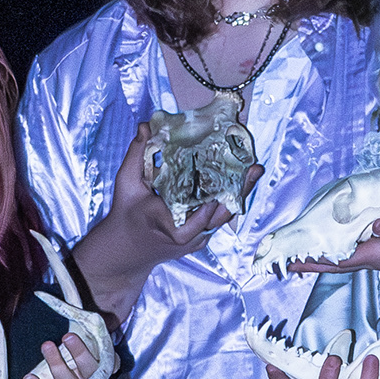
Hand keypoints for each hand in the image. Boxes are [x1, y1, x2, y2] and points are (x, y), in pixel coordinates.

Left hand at [24, 328, 114, 378]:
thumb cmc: (83, 374)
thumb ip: (96, 344)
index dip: (88, 348)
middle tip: (68, 336)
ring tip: (47, 345)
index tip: (77, 334)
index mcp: (97, 371)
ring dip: (55, 362)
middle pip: (85, 369)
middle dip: (78, 352)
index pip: (96, 359)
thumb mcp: (93, 361)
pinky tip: (29, 377)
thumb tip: (89, 319)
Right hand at [71, 122, 260, 322]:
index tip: (231, 174)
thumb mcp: (127, 183)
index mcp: (171, 226)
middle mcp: (189, 237)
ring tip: (253, 171)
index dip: (220, 194)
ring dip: (238, 193)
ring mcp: (197, 240)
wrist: (125, 252)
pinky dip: (227, 200)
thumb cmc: (125, 215)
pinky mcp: (201, 238)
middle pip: (221, 213)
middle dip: (239, 189)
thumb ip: (137, 155)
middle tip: (254, 168)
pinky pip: (218, 218)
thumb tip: (147, 126)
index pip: (202, 213)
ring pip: (223, 216)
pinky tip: (238, 181)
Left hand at [281, 217, 379, 306]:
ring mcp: (377, 257)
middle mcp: (371, 258)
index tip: (291, 259)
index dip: (313, 259)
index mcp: (375, 255)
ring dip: (321, 254)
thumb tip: (373, 222)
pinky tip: (335, 239)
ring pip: (341, 256)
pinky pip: (353, 249)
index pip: (337, 259)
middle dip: (309, 261)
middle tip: (285, 259)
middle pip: (333, 261)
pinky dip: (338, 246)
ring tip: (302, 249)